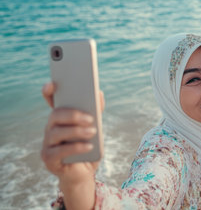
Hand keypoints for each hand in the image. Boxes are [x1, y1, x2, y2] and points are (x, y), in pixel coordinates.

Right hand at [41, 82, 104, 208]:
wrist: (84, 171)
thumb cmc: (89, 145)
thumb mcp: (95, 126)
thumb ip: (96, 110)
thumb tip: (99, 93)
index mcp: (61, 117)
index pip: (51, 100)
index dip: (49, 91)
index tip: (53, 84)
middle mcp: (50, 127)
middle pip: (55, 115)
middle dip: (73, 115)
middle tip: (91, 119)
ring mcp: (47, 143)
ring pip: (56, 132)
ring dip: (77, 131)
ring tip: (93, 132)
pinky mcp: (48, 158)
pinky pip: (59, 151)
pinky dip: (76, 147)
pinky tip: (89, 146)